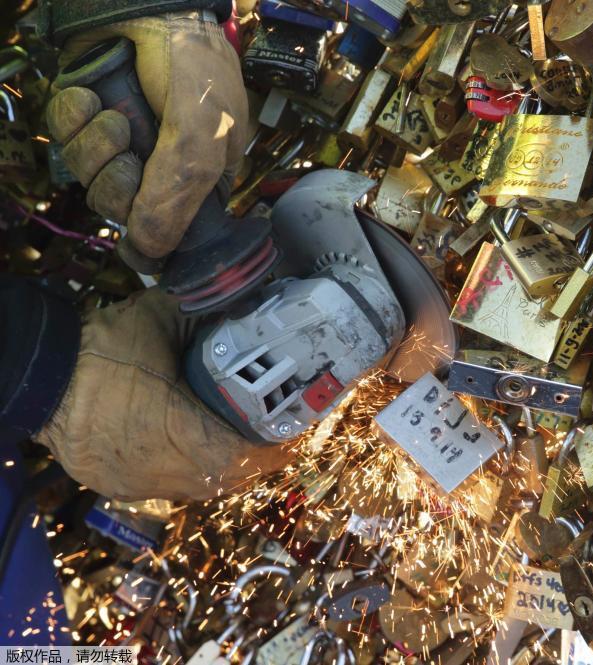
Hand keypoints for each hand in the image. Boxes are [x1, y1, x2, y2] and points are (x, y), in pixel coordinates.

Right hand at [35, 289, 292, 500]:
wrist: (36, 373)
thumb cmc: (100, 348)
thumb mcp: (161, 318)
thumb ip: (209, 316)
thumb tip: (248, 306)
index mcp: (177, 432)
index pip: (244, 459)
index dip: (276, 449)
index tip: (293, 433)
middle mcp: (158, 469)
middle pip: (225, 480)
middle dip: (255, 460)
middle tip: (273, 435)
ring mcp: (134, 482)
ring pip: (197, 489)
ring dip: (223, 468)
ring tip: (241, 441)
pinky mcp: (114, 485)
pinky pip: (166, 487)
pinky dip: (189, 471)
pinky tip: (195, 448)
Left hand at [45, 12, 248, 261]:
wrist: (152, 4)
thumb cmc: (193, 66)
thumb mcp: (199, 137)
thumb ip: (176, 197)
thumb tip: (150, 254)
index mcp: (200, 175)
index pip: (168, 226)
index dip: (149, 227)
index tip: (139, 221)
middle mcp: (159, 162)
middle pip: (121, 205)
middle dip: (117, 182)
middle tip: (130, 155)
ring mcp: (122, 138)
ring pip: (89, 174)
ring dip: (95, 146)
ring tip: (111, 116)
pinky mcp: (87, 113)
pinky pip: (65, 135)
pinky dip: (73, 117)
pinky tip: (90, 97)